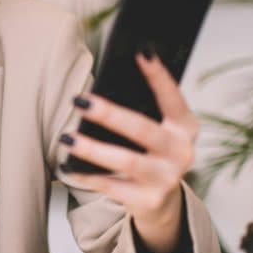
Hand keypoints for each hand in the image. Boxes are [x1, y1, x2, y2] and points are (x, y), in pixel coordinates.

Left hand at [59, 53, 198, 252]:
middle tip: (80, 100)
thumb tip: (104, 88)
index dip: (158, 76)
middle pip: (143, 130)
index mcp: (185, 128)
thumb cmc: (150, 152)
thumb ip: (142, 110)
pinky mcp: (148, 201)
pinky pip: (111, 187)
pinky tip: (67, 165)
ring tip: (66, 137)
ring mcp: (166, 179)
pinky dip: (87, 175)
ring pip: (126, 160)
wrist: (161, 201)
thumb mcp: (156, 130)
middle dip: (110, 114)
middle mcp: (181, 153)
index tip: (140, 51)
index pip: (173, 98)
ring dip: (93, 148)